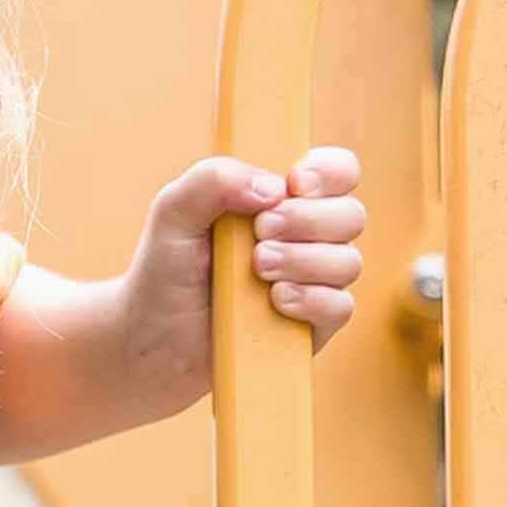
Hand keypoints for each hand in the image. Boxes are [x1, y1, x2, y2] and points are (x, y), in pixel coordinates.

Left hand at [144, 144, 368, 354]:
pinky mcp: (316, 324)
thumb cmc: (167, 268)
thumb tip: (273, 187)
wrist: (155, 336)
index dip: (329, 172)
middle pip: (351, 215)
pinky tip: (274, 301)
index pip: (338, 170)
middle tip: (260, 231)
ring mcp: (314, 281)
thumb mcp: (173, 212)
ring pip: (348, 261)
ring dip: (302, 261)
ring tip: (257, 268)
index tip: (294, 184)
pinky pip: (340, 307)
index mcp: (281, 198)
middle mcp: (307, 237)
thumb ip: (212, 180)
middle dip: (307, 220)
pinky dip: (310, 299)